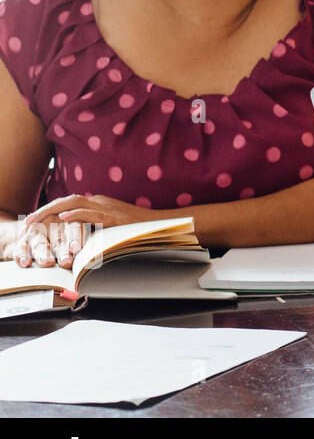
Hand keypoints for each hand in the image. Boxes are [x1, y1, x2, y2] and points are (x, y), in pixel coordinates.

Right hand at [1, 219, 85, 268]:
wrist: (38, 227)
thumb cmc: (73, 231)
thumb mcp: (84, 230)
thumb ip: (93, 237)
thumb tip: (111, 249)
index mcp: (72, 218)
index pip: (76, 225)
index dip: (76, 237)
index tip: (77, 249)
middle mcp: (54, 221)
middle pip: (58, 236)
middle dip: (62, 249)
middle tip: (66, 262)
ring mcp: (37, 230)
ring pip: (40, 240)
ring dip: (43, 252)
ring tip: (47, 263)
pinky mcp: (24, 238)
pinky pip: (21, 246)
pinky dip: (22, 254)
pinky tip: (25, 263)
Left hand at [23, 193, 156, 234]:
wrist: (161, 225)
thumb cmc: (137, 229)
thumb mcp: (112, 225)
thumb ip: (95, 226)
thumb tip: (77, 238)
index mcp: (97, 203)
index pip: (67, 203)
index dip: (49, 211)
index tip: (33, 223)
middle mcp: (99, 201)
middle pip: (66, 200)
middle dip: (44, 210)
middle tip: (27, 222)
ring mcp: (107, 207)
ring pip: (74, 203)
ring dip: (52, 211)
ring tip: (35, 219)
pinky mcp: (114, 217)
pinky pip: (92, 213)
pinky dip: (76, 214)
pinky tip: (63, 218)